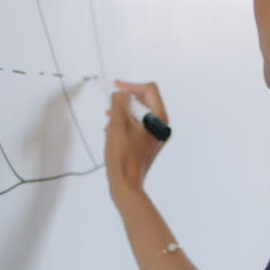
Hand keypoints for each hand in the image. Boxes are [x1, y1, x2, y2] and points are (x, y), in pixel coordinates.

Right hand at [104, 79, 168, 201]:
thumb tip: (119, 93)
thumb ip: (119, 102)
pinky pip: (134, 126)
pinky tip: (111, 132)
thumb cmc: (123, 157)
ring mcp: (153, 136)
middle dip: (124, 101)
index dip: (130, 85)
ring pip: (137, 114)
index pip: (149, 90)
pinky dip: (122, 124)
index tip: (115, 87)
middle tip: (109, 105)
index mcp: (159, 120)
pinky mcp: (145, 144)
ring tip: (109, 122)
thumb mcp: (118, 124)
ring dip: (121, 113)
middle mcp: (160, 127)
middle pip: (143, 101)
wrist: (125, 184)